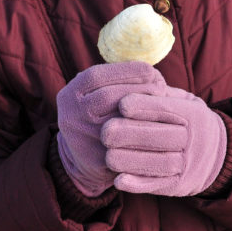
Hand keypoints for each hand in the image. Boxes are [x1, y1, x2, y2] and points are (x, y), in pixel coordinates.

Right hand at [56, 62, 166, 196]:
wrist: (83, 158)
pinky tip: (159, 125)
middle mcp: (70, 117)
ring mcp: (82, 141)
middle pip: (107, 97)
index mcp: (69, 96)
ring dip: (145, 110)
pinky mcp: (97, 161)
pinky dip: (144, 133)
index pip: (96, 77)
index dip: (126, 70)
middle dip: (139, 88)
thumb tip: (151, 72)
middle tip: (161, 86)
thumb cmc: (99, 115)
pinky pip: (125, 144)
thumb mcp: (95, 94)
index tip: (150, 70)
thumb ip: (115, 80)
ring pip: (118, 121)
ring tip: (163, 103)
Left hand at [101, 86, 226, 196]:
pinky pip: (158, 185)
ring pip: (159, 164)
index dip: (144, 106)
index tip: (121, 103)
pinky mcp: (180, 185)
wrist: (215, 153)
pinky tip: (119, 180)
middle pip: (162, 137)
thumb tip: (134, 79)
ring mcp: (189, 164)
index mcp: (195, 115)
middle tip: (105, 131)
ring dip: (131, 161)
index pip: (168, 109)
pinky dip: (138, 184)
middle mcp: (196, 140)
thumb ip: (160, 94)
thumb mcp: (182, 101)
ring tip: (108, 155)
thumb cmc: (186, 119)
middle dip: (132, 134)